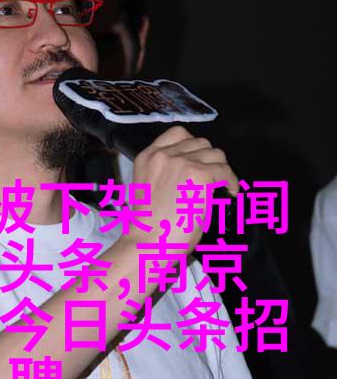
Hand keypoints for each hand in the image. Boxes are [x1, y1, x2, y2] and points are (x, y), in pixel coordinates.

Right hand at [126, 125, 238, 254]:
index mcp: (147, 157)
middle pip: (201, 143)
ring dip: (220, 171)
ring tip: (219, 189)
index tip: (198, 162)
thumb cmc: (148, 228)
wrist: (148, 244)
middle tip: (211, 182)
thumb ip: (164, 173)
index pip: (178, 134)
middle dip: (208, 161)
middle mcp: (164, 155)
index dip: (192, 147)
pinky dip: (230, 184)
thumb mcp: (147, 190)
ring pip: (216, 154)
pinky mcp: (200, 174)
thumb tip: (190, 176)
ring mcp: (182, 162)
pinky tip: (227, 196)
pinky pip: (226, 171)